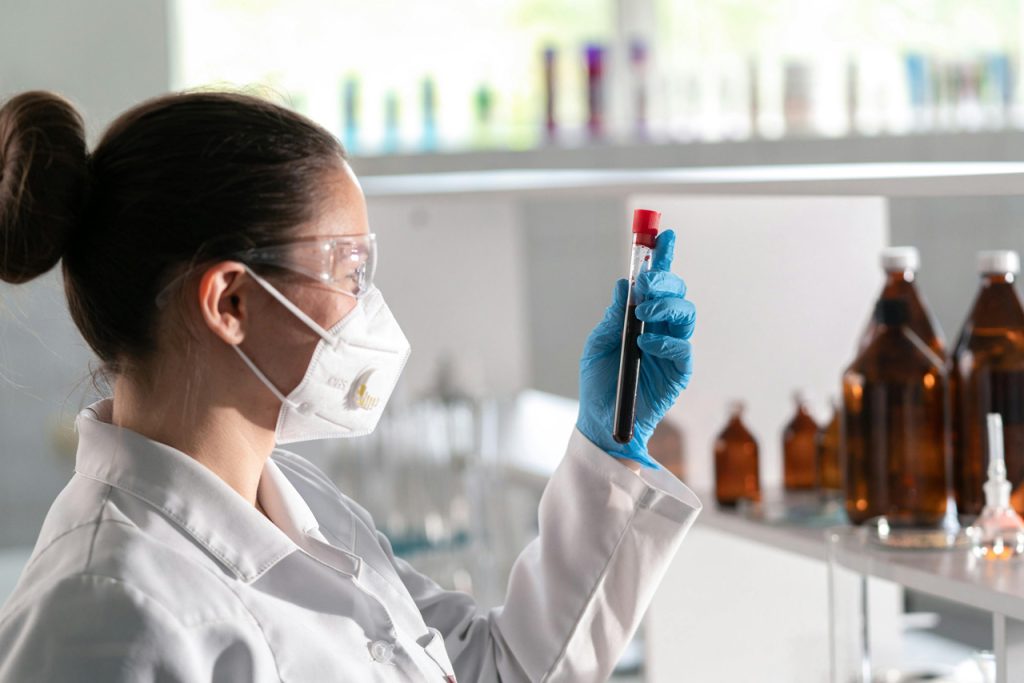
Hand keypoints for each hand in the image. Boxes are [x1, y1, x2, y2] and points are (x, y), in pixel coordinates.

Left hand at [575, 230, 694, 468]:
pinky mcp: (679, 371)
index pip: (657, 283)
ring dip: (666, 306)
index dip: (662, 258)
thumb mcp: (598, 344)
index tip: (661, 234)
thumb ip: (613, 316)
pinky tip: (645, 344)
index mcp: (641, 319)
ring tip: (643, 313)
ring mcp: (672, 349)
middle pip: (677, 292)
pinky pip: (683, 347)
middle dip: (665, 280)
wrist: (602, 422)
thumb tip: (622, 283)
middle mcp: (661, 329)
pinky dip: (665, 340)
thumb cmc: (599, 384)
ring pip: (686, 313)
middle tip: (645, 285)